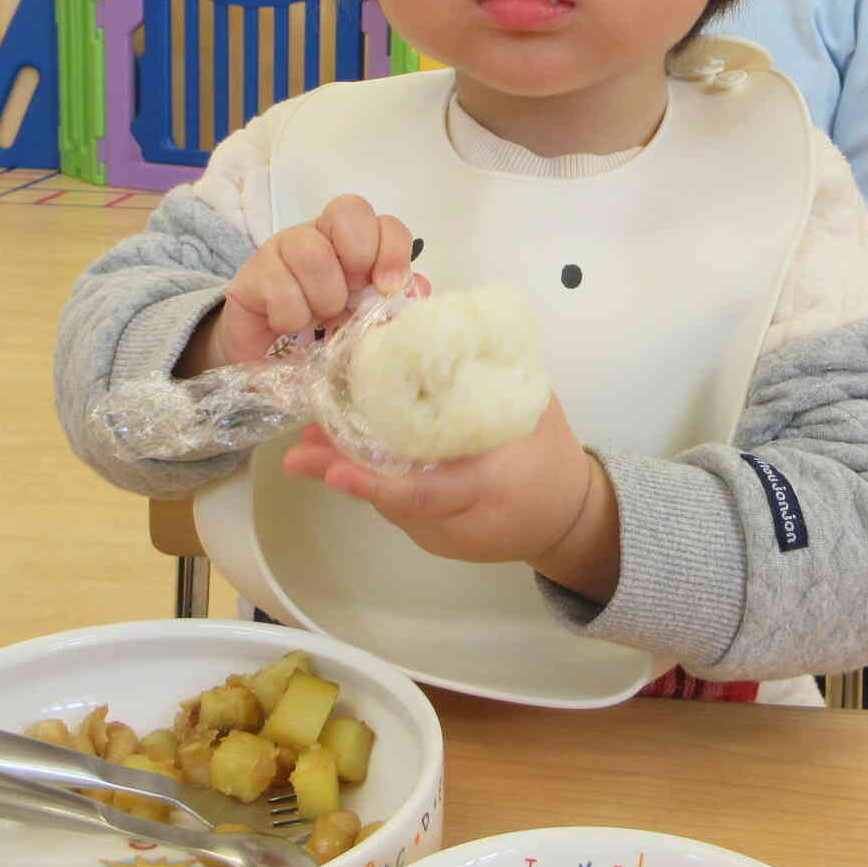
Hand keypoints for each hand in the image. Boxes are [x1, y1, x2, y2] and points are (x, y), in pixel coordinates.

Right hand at [183, 195, 417, 373]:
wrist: (263, 357)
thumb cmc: (320, 334)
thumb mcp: (362, 323)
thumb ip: (391, 307)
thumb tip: (418, 290)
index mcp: (354, 245)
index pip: (384, 222)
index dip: (393, 250)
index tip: (388, 287)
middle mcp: (319, 234)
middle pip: (349, 210)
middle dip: (358, 257)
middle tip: (350, 297)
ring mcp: (283, 248)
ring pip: (312, 252)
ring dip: (324, 298)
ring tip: (318, 318)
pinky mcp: (252, 272)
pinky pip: (280, 287)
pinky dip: (291, 316)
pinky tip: (288, 324)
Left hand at [281, 395, 620, 601]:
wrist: (569, 520)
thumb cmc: (553, 457)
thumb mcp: (535, 410)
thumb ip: (489, 377)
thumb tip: (433, 329)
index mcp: (491, 485)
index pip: (427, 491)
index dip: (377, 483)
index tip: (335, 467)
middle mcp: (460, 519)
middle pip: (394, 500)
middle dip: (342, 473)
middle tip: (299, 454)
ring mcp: (445, 535)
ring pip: (390, 503)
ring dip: (348, 472)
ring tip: (307, 448)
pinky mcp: (434, 537)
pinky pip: (399, 505)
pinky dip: (372, 480)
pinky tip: (341, 456)